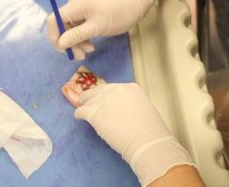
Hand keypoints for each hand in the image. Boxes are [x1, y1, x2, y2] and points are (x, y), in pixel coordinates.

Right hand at [46, 0, 158, 56]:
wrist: (134, 6)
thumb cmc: (118, 15)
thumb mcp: (97, 27)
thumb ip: (77, 35)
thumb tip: (60, 43)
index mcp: (75, 4)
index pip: (54, 19)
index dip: (54, 36)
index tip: (63, 50)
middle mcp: (74, 3)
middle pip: (62, 26)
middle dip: (70, 42)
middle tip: (80, 56)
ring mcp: (79, 7)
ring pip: (69, 29)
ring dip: (77, 42)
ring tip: (89, 50)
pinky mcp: (85, 12)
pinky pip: (77, 27)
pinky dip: (81, 37)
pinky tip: (90, 44)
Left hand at [75, 83, 194, 185]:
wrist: (146, 140)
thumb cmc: (149, 130)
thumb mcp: (143, 108)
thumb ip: (130, 104)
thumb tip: (121, 109)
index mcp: (130, 88)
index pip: (113, 88)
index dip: (107, 96)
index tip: (105, 101)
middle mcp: (116, 90)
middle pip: (98, 90)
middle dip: (93, 97)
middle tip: (89, 103)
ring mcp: (103, 100)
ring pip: (87, 98)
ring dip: (85, 104)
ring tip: (83, 109)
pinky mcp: (93, 113)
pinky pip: (81, 110)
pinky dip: (79, 114)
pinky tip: (79, 117)